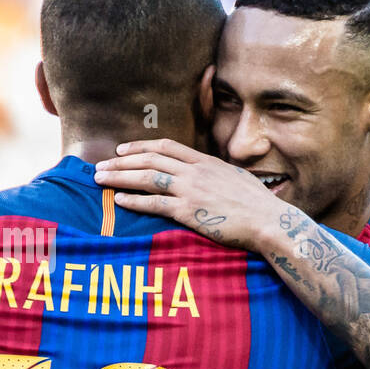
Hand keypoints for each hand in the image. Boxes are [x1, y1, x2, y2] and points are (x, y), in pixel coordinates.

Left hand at [93, 139, 288, 250]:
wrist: (270, 221)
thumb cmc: (258, 205)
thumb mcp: (236, 178)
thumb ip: (216, 174)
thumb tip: (208, 175)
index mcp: (206, 161)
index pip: (166, 147)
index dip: (140, 147)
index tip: (122, 150)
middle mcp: (196, 171)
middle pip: (150, 159)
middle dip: (121, 161)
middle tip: (100, 165)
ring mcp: (192, 189)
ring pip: (147, 178)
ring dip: (120, 177)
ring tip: (100, 179)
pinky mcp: (189, 211)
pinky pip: (155, 204)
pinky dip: (134, 201)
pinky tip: (119, 201)